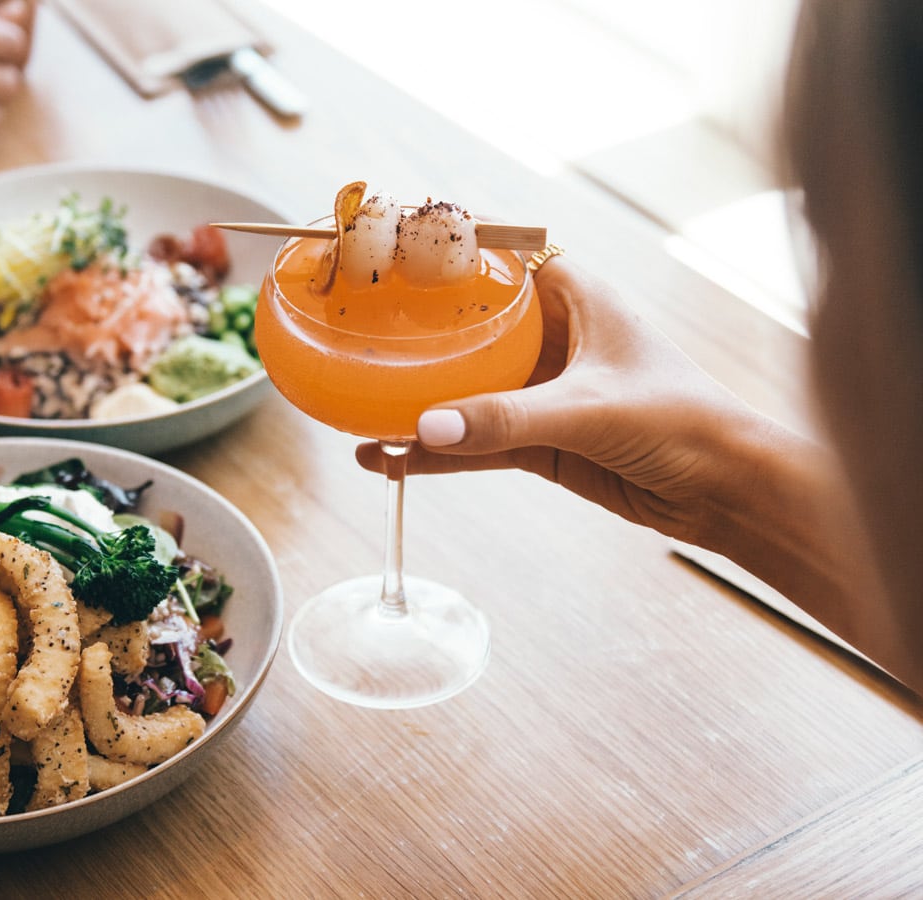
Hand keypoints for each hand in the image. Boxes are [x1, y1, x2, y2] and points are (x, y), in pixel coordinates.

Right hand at [355, 258, 792, 547]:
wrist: (725, 493)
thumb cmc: (683, 423)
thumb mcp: (592, 409)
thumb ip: (508, 418)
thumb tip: (424, 428)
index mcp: (575, 297)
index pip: (499, 255)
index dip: (444, 249)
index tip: (385, 250)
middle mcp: (552, 337)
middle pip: (469, 323)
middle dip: (415, 329)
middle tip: (353, 330)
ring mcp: (542, 391)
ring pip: (464, 387)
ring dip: (415, 398)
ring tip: (356, 407)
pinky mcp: (539, 440)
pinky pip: (474, 439)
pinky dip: (435, 452)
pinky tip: (389, 459)